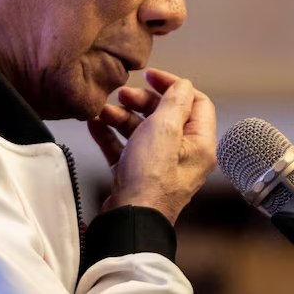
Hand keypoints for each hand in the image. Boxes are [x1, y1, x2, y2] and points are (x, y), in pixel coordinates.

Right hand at [87, 68, 216, 224]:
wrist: (130, 218)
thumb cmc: (151, 178)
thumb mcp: (165, 129)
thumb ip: (174, 102)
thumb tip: (182, 84)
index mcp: (198, 142)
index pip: (195, 102)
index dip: (172, 85)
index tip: (149, 76)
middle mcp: (183, 153)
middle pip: (165, 114)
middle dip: (141, 101)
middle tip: (122, 95)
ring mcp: (159, 165)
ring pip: (142, 130)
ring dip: (121, 116)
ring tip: (102, 112)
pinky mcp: (137, 175)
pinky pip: (125, 147)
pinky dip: (111, 134)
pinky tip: (95, 125)